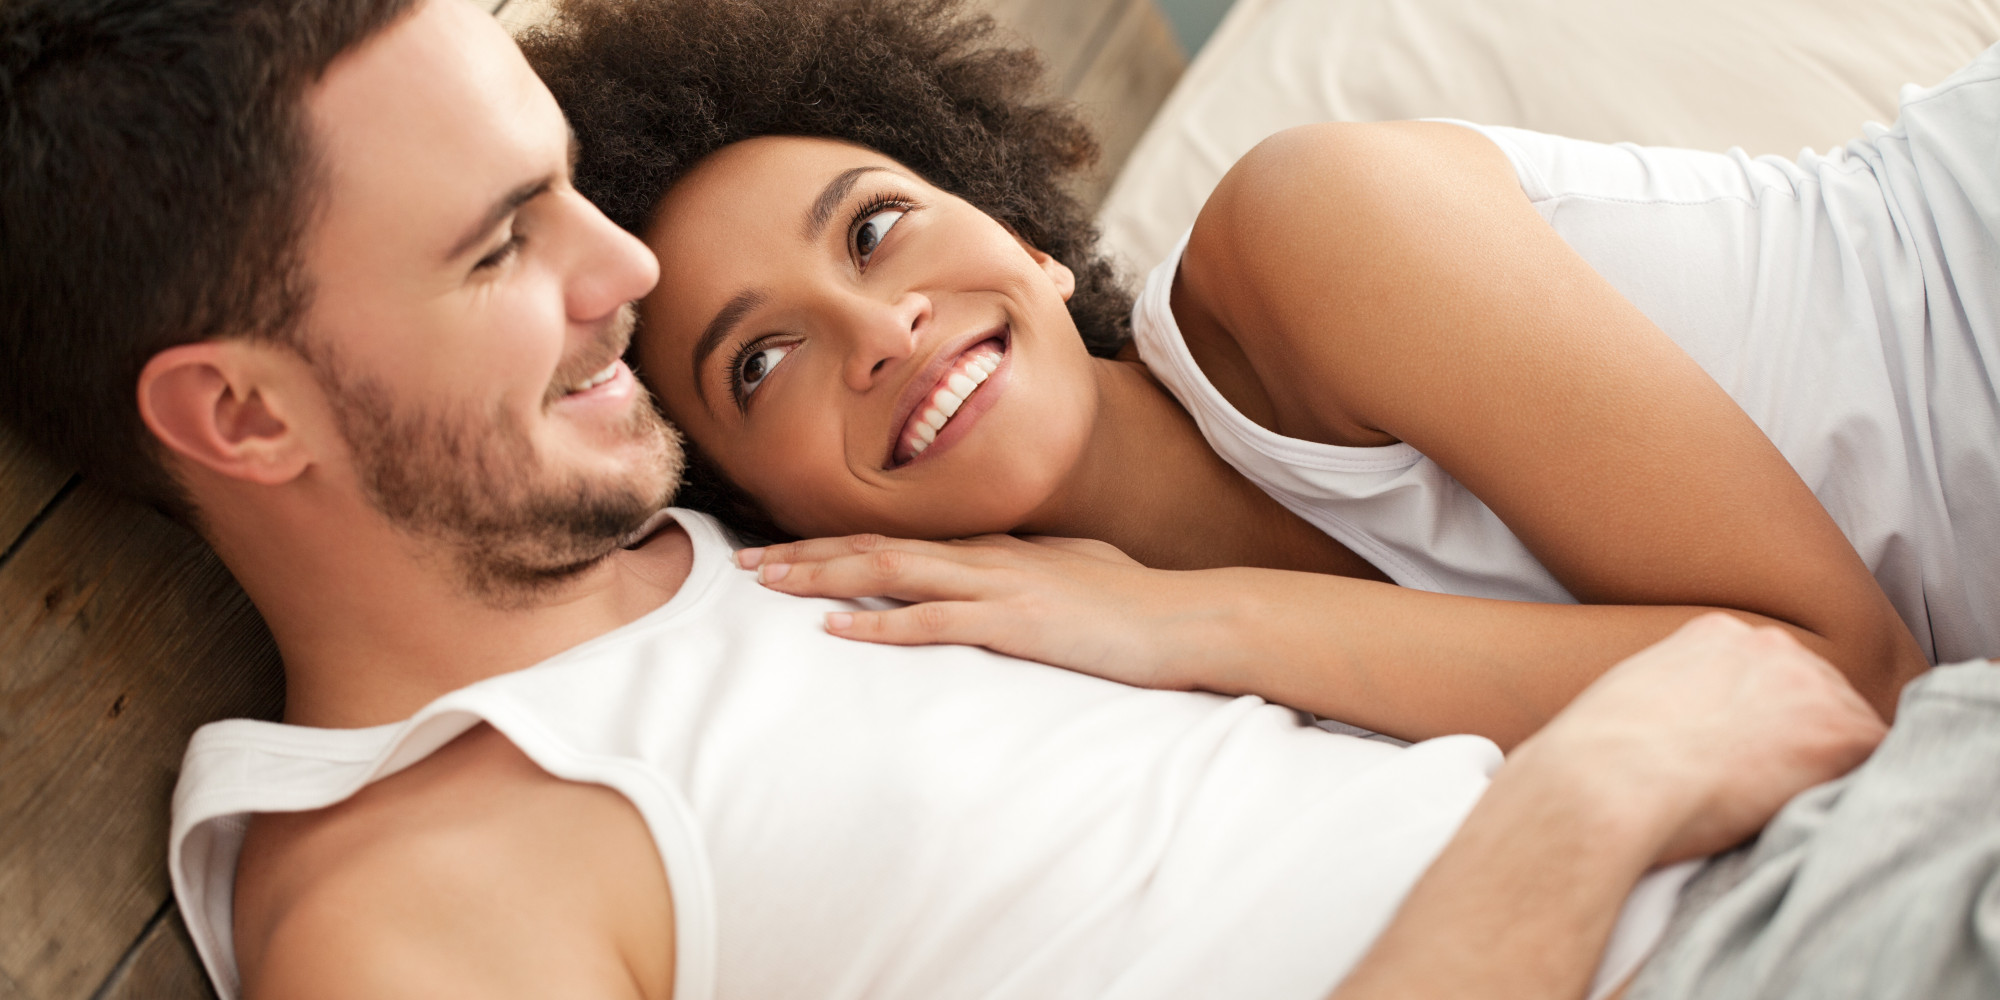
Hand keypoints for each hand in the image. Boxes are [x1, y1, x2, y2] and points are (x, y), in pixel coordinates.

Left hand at [738, 533, 1218, 689]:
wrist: (1187, 617)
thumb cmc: (1136, 603)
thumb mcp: (1071, 576)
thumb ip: (1027, 573)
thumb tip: (1001, 577)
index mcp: (994, 547)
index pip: (898, 539)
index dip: (834, 545)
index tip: (782, 553)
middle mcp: (985, 556)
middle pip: (877, 547)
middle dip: (805, 554)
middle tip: (744, 564)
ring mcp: (998, 586)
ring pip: (890, 572)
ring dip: (823, 577)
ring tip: (768, 584)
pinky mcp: (1016, 622)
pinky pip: (934, 622)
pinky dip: (879, 625)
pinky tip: (836, 628)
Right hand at [1514, 613, 1887, 863]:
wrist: (1605, 780)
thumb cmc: (1594, 760)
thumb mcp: (1628, 701)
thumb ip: (1675, 698)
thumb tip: (1682, 735)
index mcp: (1716, 634)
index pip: (1769, 673)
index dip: (1765, 719)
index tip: (1745, 754)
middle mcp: (1770, 644)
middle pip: (1816, 693)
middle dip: (1800, 737)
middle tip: (1764, 787)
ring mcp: (1810, 684)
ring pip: (1847, 727)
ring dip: (1824, 765)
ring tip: (1776, 806)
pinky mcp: (1839, 733)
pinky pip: (1877, 762)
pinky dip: (1850, 790)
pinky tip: (1806, 811)